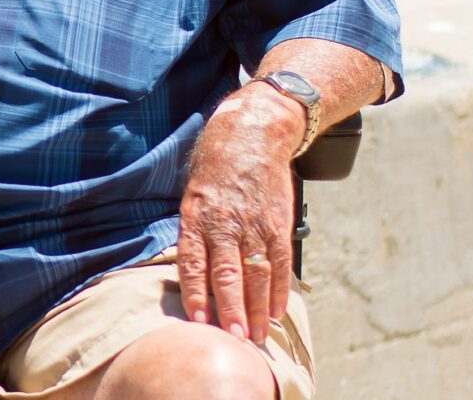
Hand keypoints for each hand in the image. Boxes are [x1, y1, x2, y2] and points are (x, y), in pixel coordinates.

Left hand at [177, 84, 304, 344]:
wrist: (254, 133)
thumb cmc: (217, 165)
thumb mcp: (194, 192)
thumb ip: (194, 230)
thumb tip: (192, 270)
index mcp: (196, 215)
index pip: (193, 262)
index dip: (195, 294)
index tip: (198, 321)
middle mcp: (224, 222)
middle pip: (226, 274)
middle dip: (230, 310)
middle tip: (233, 340)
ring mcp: (254, 223)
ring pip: (255, 274)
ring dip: (257, 308)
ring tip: (257, 335)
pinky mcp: (278, 223)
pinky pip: (279, 262)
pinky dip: (280, 288)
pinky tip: (278, 309)